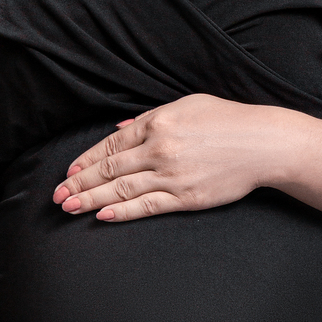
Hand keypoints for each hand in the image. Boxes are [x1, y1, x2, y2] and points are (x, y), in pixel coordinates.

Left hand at [53, 94, 292, 222]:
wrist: (263, 143)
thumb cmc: (227, 120)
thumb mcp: (187, 105)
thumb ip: (151, 117)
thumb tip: (121, 128)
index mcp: (158, 122)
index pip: (111, 144)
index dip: (87, 160)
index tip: (69, 172)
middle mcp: (160, 148)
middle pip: (110, 169)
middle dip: (79, 183)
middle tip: (57, 195)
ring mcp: (172, 175)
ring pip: (121, 190)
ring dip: (91, 199)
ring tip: (69, 208)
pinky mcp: (187, 197)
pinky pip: (147, 206)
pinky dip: (122, 212)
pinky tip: (102, 216)